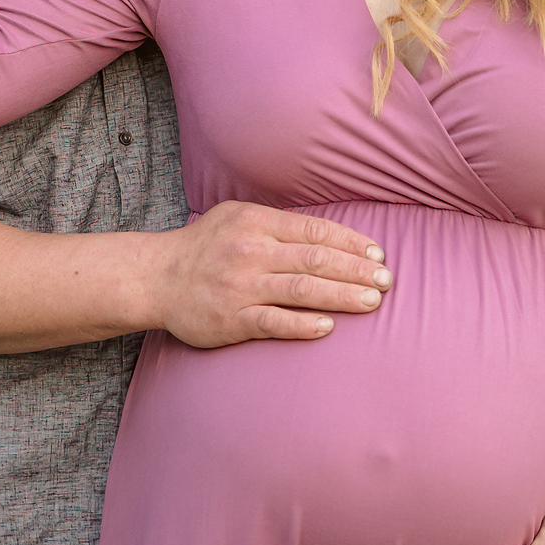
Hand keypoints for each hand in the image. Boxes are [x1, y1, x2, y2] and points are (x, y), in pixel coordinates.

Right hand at [146, 202, 393, 346]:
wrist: (157, 277)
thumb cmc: (205, 246)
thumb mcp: (238, 217)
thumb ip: (278, 223)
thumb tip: (328, 233)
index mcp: (256, 222)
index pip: (315, 230)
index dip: (351, 243)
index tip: (377, 254)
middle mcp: (251, 251)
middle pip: (315, 259)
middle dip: (357, 270)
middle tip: (387, 281)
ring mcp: (241, 286)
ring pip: (302, 290)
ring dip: (342, 296)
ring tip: (371, 302)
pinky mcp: (232, 318)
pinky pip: (274, 322)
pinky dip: (303, 324)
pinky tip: (328, 327)